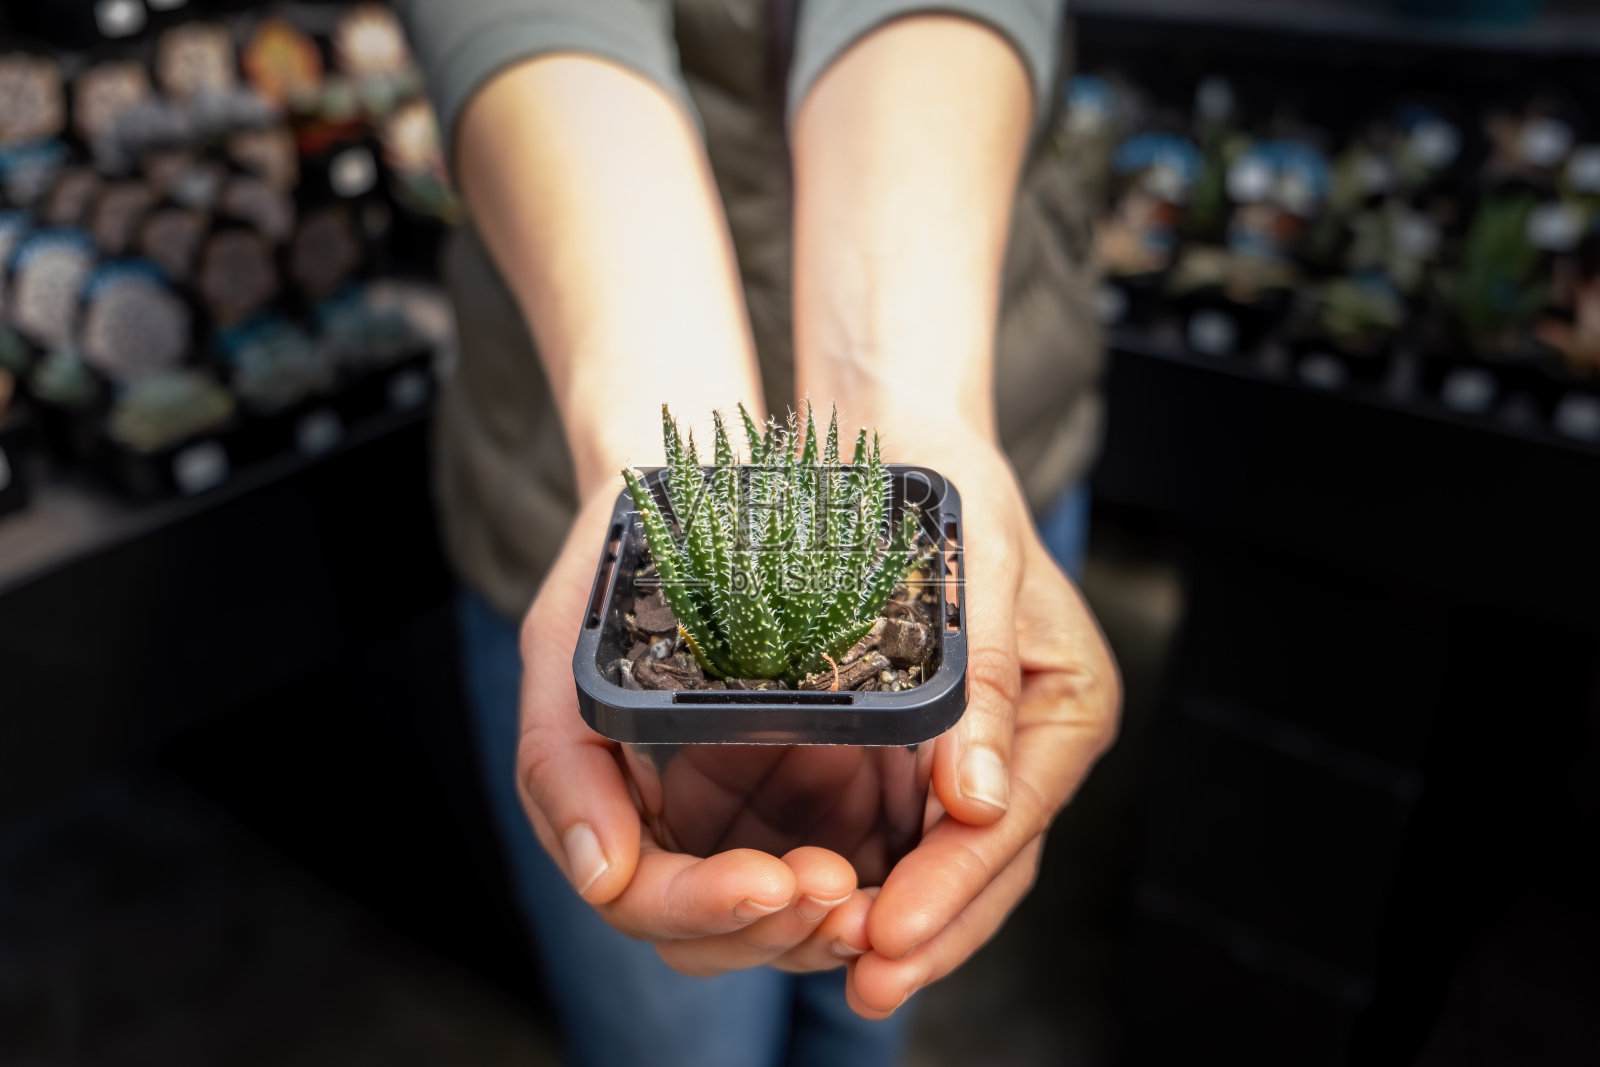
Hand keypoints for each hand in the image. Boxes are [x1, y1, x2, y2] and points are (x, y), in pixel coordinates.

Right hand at [515, 491, 873, 974]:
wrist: (700, 495)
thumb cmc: (618, 568)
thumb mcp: (567, 643)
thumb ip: (560, 760)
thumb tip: (600, 876)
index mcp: (611, 807)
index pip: (644, 899)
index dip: (704, 905)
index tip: (769, 879)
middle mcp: (676, 829)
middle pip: (713, 935)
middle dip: (774, 929)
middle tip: (839, 893)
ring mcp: (744, 821)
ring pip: (777, 925)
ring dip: (821, 928)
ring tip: (873, 899)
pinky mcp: (818, 799)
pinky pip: (841, 875)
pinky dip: (866, 890)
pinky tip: (900, 874)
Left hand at [843, 429, 1121, 1016]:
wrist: (892, 439)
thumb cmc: (945, 485)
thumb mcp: (978, 560)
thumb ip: (987, 683)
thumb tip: (981, 804)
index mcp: (1064, 708)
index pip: (1008, 824)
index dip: (950, 891)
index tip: (888, 937)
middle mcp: (1021, 747)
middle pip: (981, 867)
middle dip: (922, 929)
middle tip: (860, 983)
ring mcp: (964, 755)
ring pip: (934, 864)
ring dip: (885, 917)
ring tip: (822, 958)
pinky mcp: (907, 750)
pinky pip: (887, 831)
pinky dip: (855, 872)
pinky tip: (805, 902)